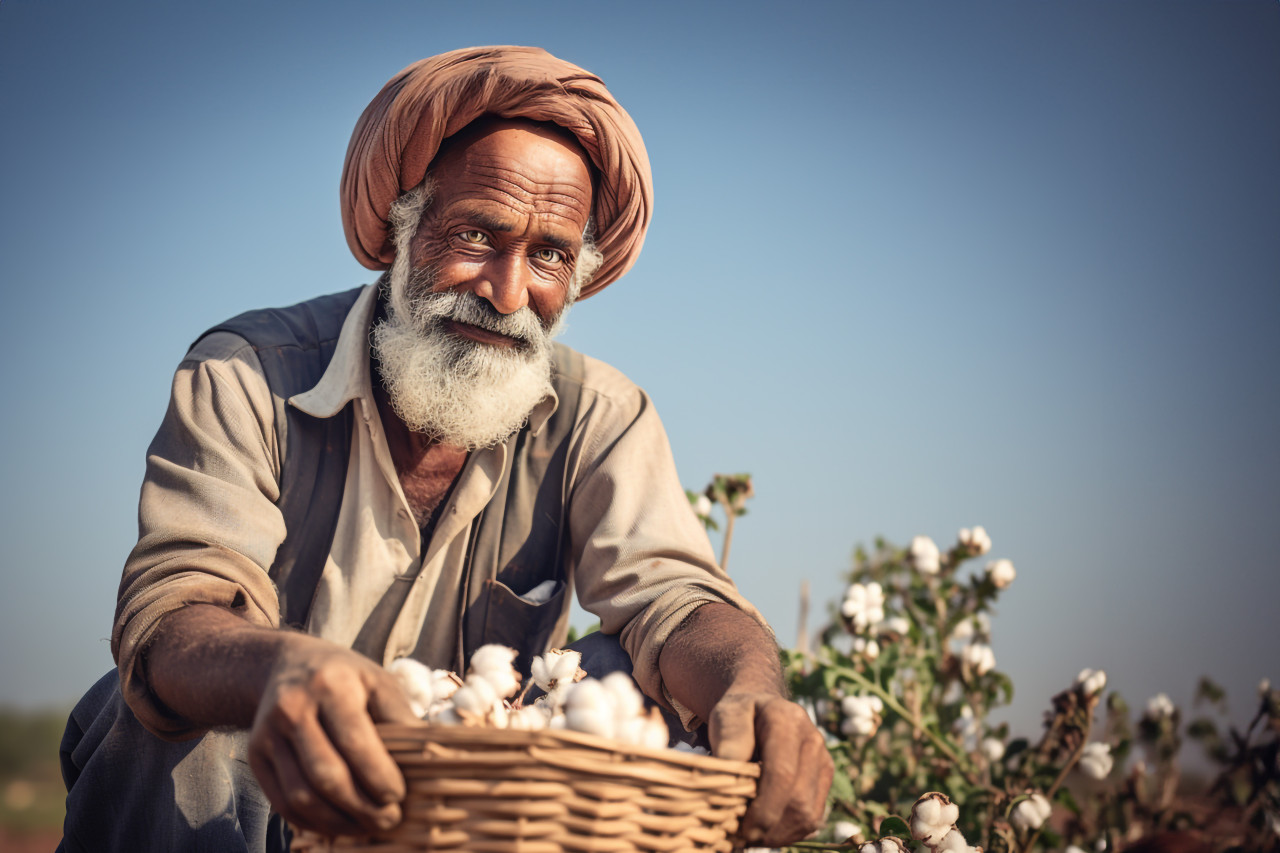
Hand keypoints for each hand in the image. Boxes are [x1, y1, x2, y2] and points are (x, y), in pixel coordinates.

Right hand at [247, 639, 418, 835]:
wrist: (286, 664)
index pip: (356, 741)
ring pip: (301, 795)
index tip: (400, 796)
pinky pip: (282, 801)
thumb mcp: (377, 680)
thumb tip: (427, 756)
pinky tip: (338, 824)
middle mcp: (293, 708)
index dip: (379, 776)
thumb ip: (400, 716)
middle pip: (326, 774)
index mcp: (331, 684)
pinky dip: (312, 821)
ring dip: (337, 821)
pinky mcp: (255, 756)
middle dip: (361, 806)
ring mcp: (268, 734)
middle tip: (389, 819)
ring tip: (367, 826)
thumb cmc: (345, 676)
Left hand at [708, 692, 833, 846]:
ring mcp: (823, 760)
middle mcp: (812, 739)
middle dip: (769, 826)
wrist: (760, 707)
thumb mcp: (725, 716)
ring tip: (751, 836)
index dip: (763, 807)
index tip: (740, 828)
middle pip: (798, 799)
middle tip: (740, 837)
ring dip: (778, 834)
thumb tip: (730, 772)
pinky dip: (788, 832)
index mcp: (788, 720)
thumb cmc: (738, 715)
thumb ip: (728, 741)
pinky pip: (813, 818)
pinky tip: (766, 831)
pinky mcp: (824, 779)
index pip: (782, 773)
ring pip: (808, 813)